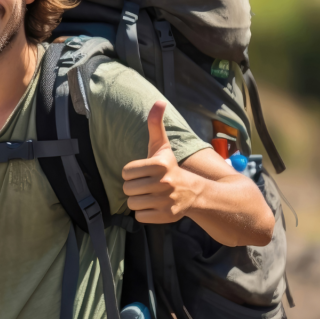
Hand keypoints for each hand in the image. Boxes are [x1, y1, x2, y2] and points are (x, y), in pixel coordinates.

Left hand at [122, 100, 200, 222]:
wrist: (193, 192)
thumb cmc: (170, 167)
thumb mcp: (161, 146)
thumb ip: (155, 124)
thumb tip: (158, 101)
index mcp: (159, 165)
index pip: (126, 172)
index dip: (132, 173)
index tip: (144, 173)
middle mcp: (163, 182)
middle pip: (127, 189)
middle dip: (134, 188)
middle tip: (146, 186)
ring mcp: (165, 200)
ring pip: (132, 204)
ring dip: (138, 201)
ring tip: (150, 196)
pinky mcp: (166, 216)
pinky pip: (140, 216)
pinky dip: (144, 213)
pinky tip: (154, 206)